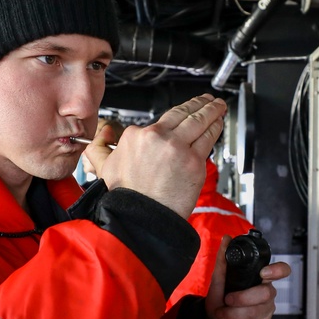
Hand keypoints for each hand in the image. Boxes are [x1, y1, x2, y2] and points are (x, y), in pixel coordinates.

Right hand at [85, 95, 226, 217]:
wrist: (141, 218)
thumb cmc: (126, 198)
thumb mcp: (104, 167)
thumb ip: (100, 148)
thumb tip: (103, 135)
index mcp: (136, 136)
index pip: (161, 121)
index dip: (174, 120)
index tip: (181, 117)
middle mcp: (157, 137)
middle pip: (182, 113)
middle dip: (198, 104)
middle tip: (207, 100)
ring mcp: (177, 148)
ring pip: (199, 122)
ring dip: (211, 111)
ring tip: (218, 107)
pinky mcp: (193, 161)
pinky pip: (208, 138)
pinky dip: (215, 128)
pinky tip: (218, 124)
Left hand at [204, 235, 291, 318]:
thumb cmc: (219, 301)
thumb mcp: (217, 280)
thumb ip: (223, 260)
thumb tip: (226, 239)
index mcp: (260, 278)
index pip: (281, 271)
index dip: (278, 270)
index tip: (264, 272)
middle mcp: (266, 293)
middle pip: (267, 293)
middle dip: (242, 298)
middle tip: (227, 299)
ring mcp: (266, 309)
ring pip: (256, 310)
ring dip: (233, 313)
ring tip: (222, 312)